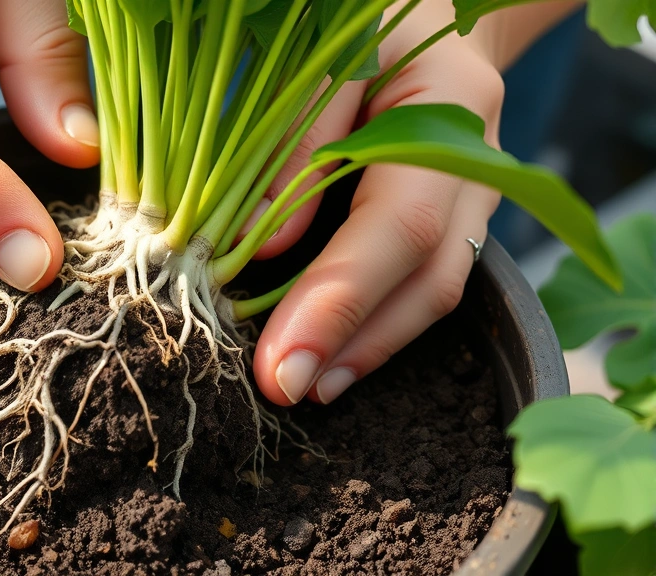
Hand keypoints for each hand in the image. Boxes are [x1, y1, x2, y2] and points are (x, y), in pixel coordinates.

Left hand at [250, 0, 541, 405]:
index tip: (281, 362)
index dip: (340, 300)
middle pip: (430, 276)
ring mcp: (477, 195)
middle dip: (354, 344)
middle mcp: (477, 164)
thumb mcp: (325, 54)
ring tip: (309, 385)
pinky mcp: (458, 215)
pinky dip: (381, 324)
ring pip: (437, 290)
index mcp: (450, 107)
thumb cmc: (369, 19)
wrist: (428, 12)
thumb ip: (297, 140)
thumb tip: (263, 244)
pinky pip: (429, 280)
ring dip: (371, 348)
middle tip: (285, 388)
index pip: (398, 225)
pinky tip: (338, 351)